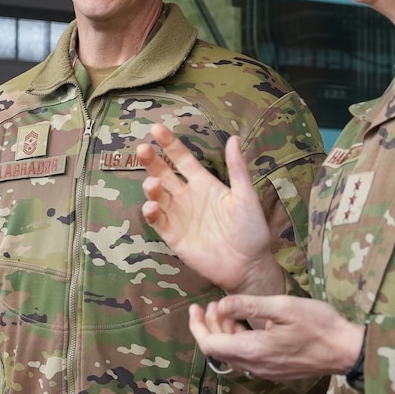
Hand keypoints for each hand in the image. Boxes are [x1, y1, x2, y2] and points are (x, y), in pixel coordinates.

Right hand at [138, 124, 283, 296]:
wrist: (249, 265)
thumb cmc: (252, 230)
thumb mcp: (246, 196)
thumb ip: (237, 169)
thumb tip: (232, 138)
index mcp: (204, 184)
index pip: (182, 159)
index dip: (169, 144)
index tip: (156, 128)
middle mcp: (188, 197)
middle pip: (163, 174)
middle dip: (152, 161)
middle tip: (142, 149)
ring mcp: (179, 217)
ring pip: (157, 196)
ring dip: (151, 187)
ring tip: (153, 184)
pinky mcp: (174, 237)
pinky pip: (158, 221)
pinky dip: (152, 213)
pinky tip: (153, 206)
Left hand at [189, 295, 363, 381]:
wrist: (346, 350)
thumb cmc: (319, 325)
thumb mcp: (282, 307)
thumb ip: (247, 305)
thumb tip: (220, 305)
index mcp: (252, 350)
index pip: (209, 344)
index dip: (197, 326)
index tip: (195, 308)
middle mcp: (254, 366)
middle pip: (218, 350)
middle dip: (209, 327)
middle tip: (212, 305)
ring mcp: (264, 371)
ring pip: (231, 355)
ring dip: (224, 334)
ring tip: (228, 312)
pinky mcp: (274, 371)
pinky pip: (245, 359)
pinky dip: (238, 342)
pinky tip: (246, 327)